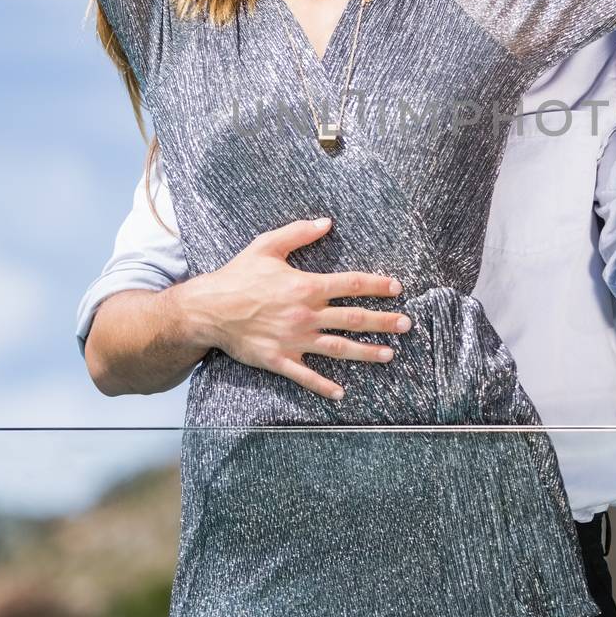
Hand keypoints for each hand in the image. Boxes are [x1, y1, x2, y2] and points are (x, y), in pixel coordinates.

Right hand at [194, 218, 409, 399]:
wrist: (208, 309)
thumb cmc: (237, 276)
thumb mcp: (267, 246)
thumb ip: (298, 233)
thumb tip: (326, 222)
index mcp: (306, 286)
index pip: (352, 284)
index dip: (377, 285)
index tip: (397, 287)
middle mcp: (306, 314)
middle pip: (354, 318)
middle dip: (384, 321)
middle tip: (407, 324)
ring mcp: (294, 340)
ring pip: (339, 348)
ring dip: (367, 352)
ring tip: (390, 354)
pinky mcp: (280, 359)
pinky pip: (306, 376)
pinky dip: (324, 386)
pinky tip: (342, 393)